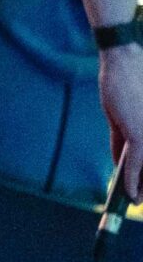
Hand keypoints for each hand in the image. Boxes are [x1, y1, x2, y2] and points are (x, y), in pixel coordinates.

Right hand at [100, 45, 142, 195]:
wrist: (123, 60)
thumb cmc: (126, 82)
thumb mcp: (123, 118)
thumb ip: (122, 143)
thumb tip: (120, 165)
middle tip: (141, 199)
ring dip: (141, 187)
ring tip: (136, 200)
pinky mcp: (142, 133)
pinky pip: (136, 163)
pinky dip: (131, 180)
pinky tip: (130, 193)